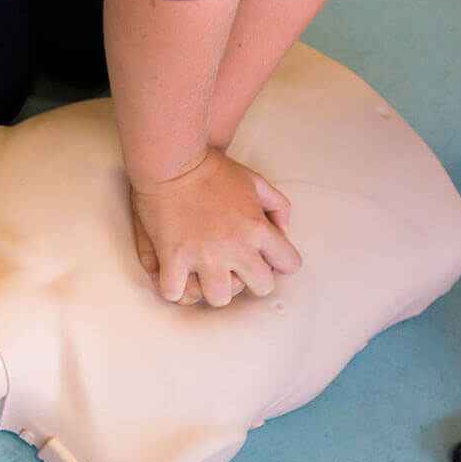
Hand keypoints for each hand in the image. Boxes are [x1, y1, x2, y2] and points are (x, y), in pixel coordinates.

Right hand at [130, 149, 301, 306]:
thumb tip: (283, 232)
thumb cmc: (212, 170)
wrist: (171, 163)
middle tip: (234, 268)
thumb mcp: (256, 181)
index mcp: (257, 229)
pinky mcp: (173, 259)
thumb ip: (278, 207)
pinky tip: (174, 276)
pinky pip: (175, 293)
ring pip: (219, 298)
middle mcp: (234, 248)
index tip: (264, 258)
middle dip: (251, 280)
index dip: (278, 263)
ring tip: (203, 275)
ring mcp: (202, 256)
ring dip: (212, 288)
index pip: (289, 264)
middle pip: (260, 288)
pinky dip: (174, 289)